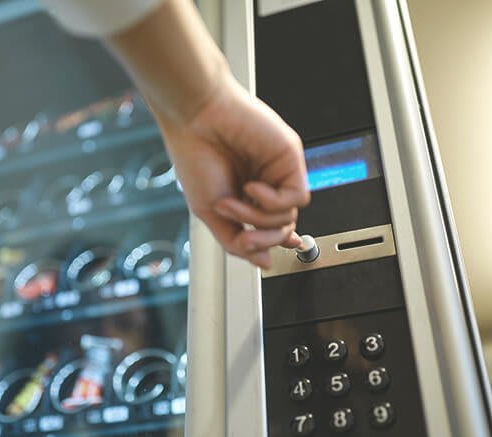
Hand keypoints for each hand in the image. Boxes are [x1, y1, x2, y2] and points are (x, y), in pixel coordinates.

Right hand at [153, 70, 308, 267]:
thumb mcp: (210, 213)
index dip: (271, 242)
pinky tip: (252, 187)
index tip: (267, 256)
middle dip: (261, 239)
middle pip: (281, 229)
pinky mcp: (289, 158)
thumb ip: (236, 241)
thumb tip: (263, 263)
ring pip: (289, 217)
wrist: (195, 119)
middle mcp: (265, 182)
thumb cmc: (195, 157)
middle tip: (241, 233)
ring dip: (257, 218)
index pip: (270, 226)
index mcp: (246, 194)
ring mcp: (278, 171)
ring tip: (233, 201)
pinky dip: (272, 201)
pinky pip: (296, 197)